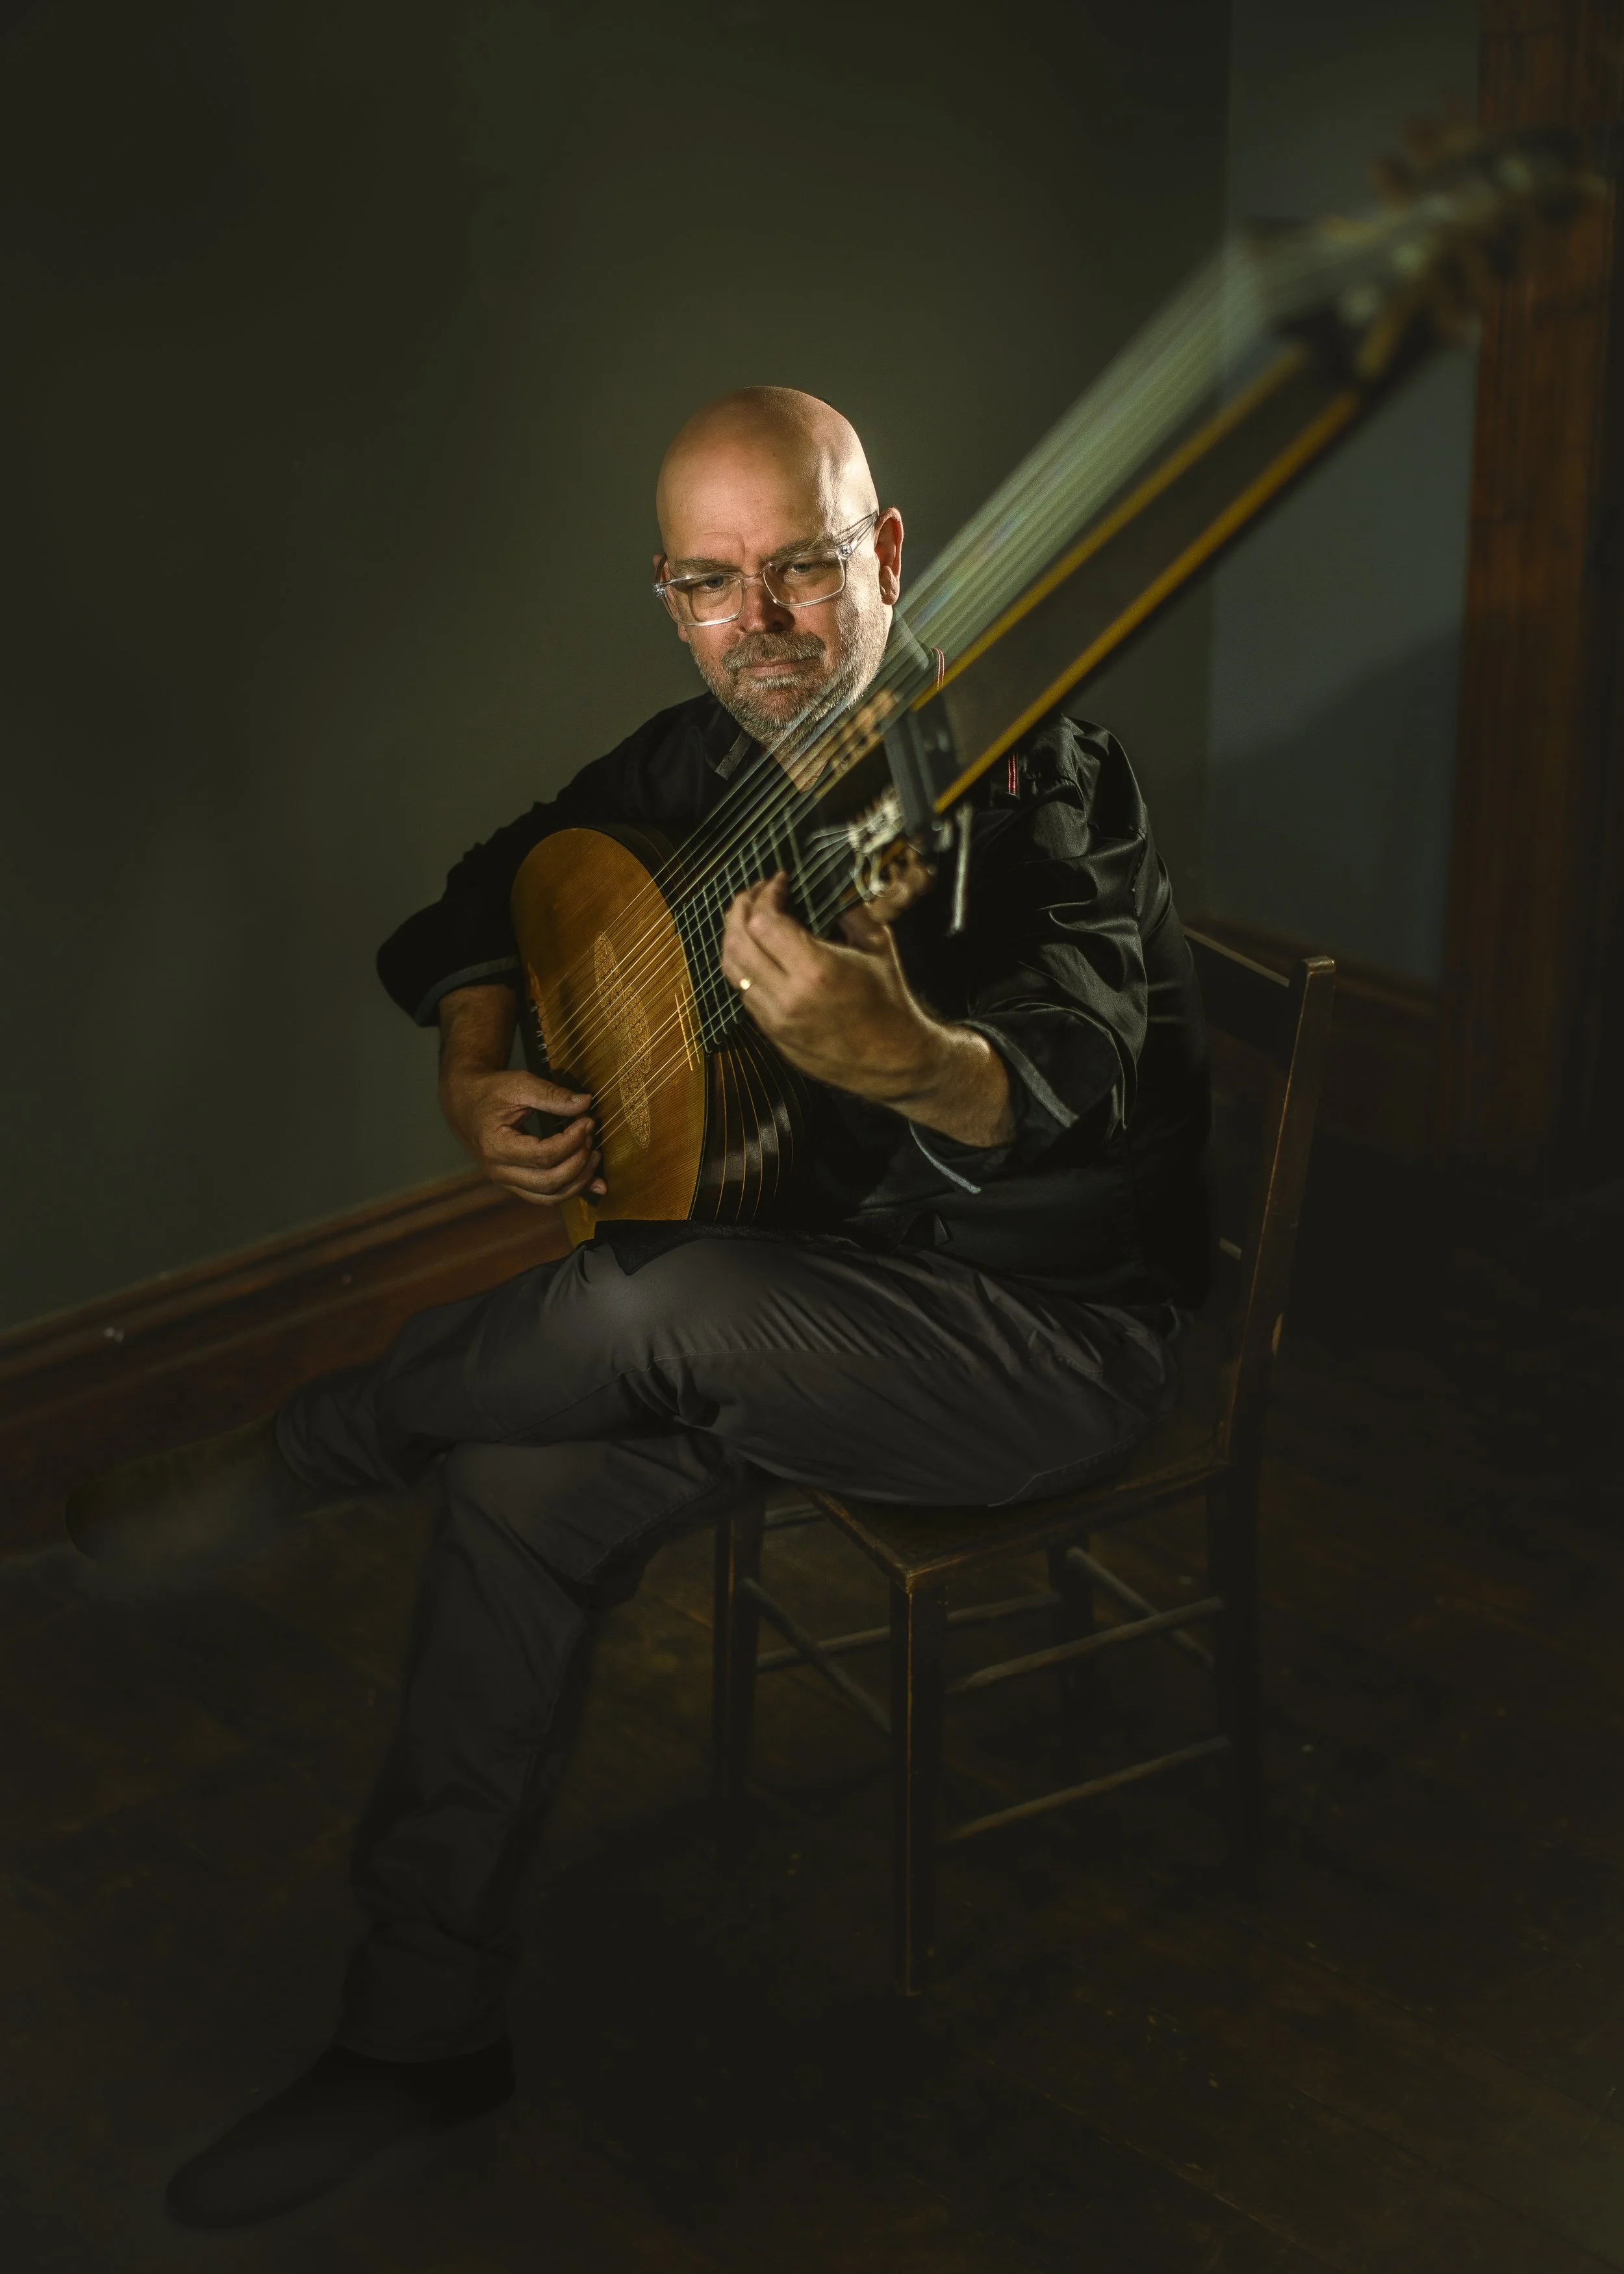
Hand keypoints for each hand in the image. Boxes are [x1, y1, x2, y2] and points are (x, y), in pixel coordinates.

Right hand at [437, 985, 605, 1205]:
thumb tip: (585, 1103)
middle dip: (578, 1162)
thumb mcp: (519, 1084)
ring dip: (578, 1181)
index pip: (543, 1155)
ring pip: (549, 1197)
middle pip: (549, 1182)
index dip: (572, 1141)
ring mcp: (505, 1181)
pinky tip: (591, 1180)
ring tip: (594, 1156)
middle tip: (591, 1137)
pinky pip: (545, 1197)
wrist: (465, 1103)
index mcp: (495, 1145)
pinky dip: (570, 1190)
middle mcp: (498, 1170)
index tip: (587, 1121)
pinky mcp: (514, 1184)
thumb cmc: (491, 1091)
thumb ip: (552, 1095)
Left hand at [719, 876, 1014, 1146]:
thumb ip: (850, 911)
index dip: (764, 894)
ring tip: (747, 919)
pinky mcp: (772, 1034)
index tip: (778, 882)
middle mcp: (788, 997)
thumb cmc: (889, 1003)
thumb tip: (829, 886)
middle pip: (737, 941)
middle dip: (740, 909)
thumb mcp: (878, 946)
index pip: (764, 921)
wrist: (893, 1060)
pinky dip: (744, 966)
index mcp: (816, 971)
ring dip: (734, 937)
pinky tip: (758, 953)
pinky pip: (743, 992)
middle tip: (754, 894)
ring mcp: (775, 1020)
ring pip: (731, 968)